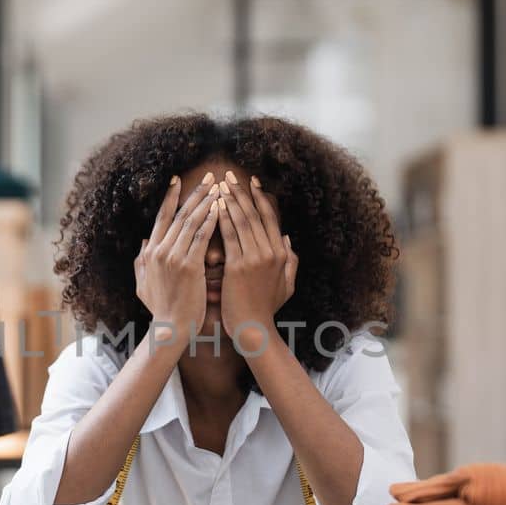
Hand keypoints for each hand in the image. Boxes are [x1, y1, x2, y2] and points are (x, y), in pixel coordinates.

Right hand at [136, 173, 220, 347]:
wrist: (170, 328)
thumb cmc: (160, 308)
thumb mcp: (143, 283)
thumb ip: (141, 261)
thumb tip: (144, 241)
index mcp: (150, 252)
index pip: (162, 217)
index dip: (170, 197)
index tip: (178, 179)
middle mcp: (160, 250)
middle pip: (179, 215)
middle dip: (195, 193)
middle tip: (208, 177)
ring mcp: (174, 258)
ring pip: (191, 222)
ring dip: (206, 203)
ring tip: (218, 188)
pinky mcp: (190, 267)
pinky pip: (202, 238)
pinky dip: (211, 221)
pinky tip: (220, 209)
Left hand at [217, 171, 296, 351]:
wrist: (254, 328)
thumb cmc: (266, 308)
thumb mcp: (287, 285)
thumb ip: (291, 261)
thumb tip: (288, 239)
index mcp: (282, 254)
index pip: (270, 219)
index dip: (260, 198)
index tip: (252, 182)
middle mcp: (271, 252)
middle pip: (255, 215)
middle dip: (242, 193)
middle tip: (230, 176)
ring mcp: (255, 259)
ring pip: (242, 222)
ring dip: (230, 200)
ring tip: (220, 185)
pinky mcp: (238, 267)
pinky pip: (229, 236)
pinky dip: (222, 219)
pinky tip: (214, 206)